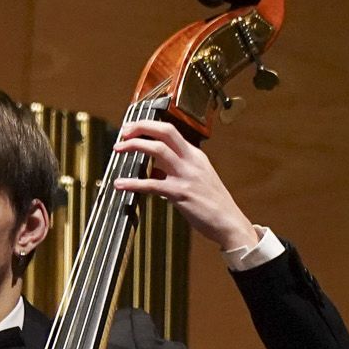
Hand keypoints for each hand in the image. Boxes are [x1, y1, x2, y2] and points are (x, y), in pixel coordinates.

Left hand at [112, 120, 263, 253]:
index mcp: (195, 156)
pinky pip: (151, 184)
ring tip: (118, 150)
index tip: (133, 128)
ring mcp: (186, 175)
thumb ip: (178, 170)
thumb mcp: (199, 179)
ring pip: (158, 149)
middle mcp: (191, 161)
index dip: (149, 125)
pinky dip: (132, 183)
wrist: (229, 222)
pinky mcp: (180, 193)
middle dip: (141, 127)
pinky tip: (121, 184)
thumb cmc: (214, 204)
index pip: (171, 131)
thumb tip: (156, 169)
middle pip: (165, 131)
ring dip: (134, 146)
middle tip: (124, 132)